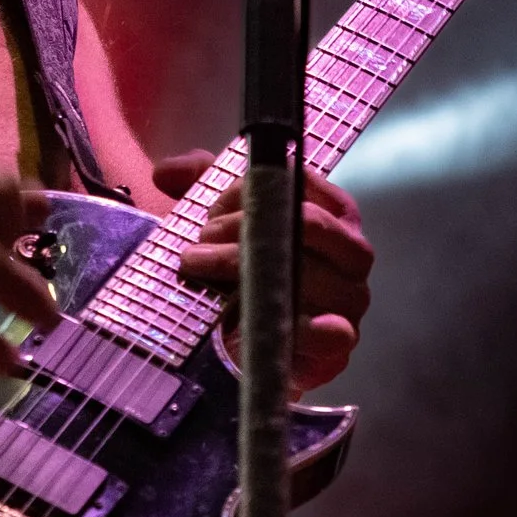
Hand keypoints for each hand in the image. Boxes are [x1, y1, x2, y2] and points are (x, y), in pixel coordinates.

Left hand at [153, 148, 372, 392]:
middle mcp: (352, 251)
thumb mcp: (224, 220)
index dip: (253, 190)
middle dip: (245, 226)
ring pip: (304, 271)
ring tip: (199, 267)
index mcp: (334, 213)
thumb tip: (165, 173)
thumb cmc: (247, 271)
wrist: (256, 344)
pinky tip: (251, 316)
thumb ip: (200, 183)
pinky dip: (291, 321)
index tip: (213, 207)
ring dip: (243, 266)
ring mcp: (350, 297)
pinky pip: (328, 329)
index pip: (302, 183)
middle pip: (306, 222)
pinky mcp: (340, 340)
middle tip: (199, 241)